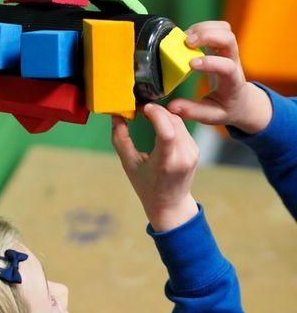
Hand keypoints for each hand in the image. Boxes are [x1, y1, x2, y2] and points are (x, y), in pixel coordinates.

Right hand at [111, 104, 198, 231]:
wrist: (170, 204)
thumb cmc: (146, 186)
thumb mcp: (129, 165)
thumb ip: (121, 140)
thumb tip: (116, 116)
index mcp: (166, 163)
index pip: (167, 132)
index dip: (156, 114)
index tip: (143, 108)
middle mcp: (183, 157)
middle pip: (173, 121)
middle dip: (157, 111)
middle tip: (141, 109)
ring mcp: (192, 153)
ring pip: (179, 121)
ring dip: (163, 115)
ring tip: (148, 115)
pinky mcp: (195, 149)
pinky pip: (183, 128)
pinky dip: (170, 122)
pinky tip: (159, 126)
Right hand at [166, 21, 272, 134]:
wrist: (240, 100)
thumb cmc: (225, 108)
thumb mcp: (210, 116)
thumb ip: (192, 111)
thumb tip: (172, 107)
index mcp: (232, 81)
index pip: (227, 67)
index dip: (210, 63)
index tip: (191, 64)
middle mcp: (233, 61)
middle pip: (228, 39)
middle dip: (207, 36)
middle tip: (187, 43)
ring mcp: (229, 50)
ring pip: (224, 29)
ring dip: (203, 29)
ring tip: (185, 39)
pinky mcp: (222, 44)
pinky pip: (217, 27)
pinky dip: (202, 27)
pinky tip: (189, 37)